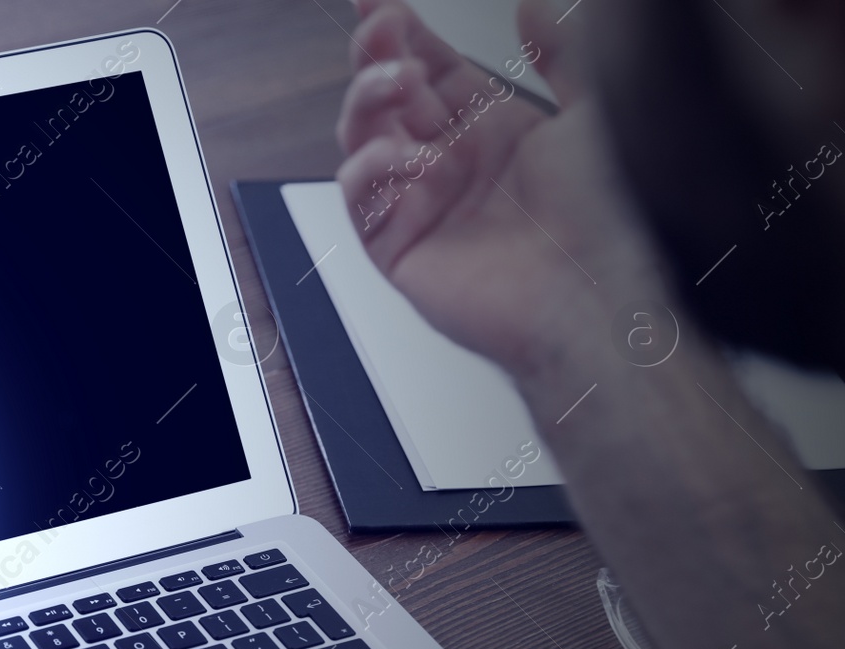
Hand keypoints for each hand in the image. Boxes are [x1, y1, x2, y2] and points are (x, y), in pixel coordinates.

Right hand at [335, 0, 657, 375]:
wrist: (603, 296)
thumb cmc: (613, 217)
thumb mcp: (601, 108)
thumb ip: (563, 52)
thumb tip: (530, 8)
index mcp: (494, 131)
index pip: (431, 68)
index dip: (401, 30)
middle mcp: (453, 164)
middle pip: (387, 96)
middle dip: (376, 55)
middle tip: (384, 30)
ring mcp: (420, 204)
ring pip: (361, 137)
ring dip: (368, 99)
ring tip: (400, 84)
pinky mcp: (397, 246)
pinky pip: (358, 196)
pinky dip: (373, 166)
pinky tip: (416, 159)